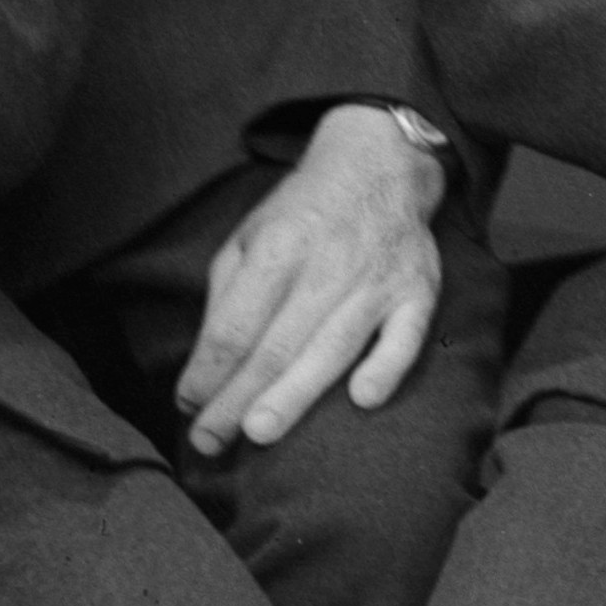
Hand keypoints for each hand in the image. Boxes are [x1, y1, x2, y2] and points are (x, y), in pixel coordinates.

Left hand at [175, 103, 447, 455]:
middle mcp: (328, 263)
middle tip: (209, 441)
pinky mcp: (418, 290)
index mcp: (279, 245)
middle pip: (277, 344)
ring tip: (259, 434)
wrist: (381, 164)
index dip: (208, 369)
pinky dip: (387, 367)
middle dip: (238, 398)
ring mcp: (377, 279)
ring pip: (332, 347)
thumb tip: (205, 364)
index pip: (236, 323)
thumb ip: (227, 295)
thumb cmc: (305, 211)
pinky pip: (406, 336)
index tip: (187, 405)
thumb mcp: (249, 235)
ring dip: (295, 394)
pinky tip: (363, 399)